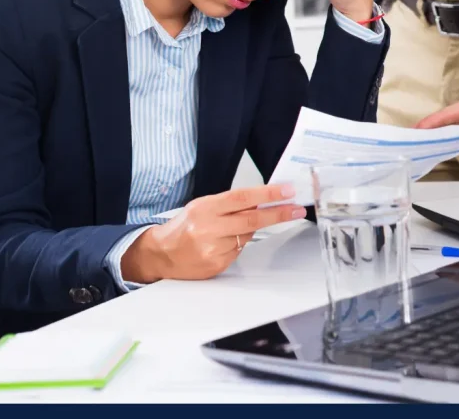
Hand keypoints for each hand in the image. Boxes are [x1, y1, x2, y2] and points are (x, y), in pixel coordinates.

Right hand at [120, 183, 304, 283]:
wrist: (161, 254)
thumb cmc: (183, 226)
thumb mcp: (202, 206)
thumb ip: (230, 204)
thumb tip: (261, 201)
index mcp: (205, 208)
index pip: (243, 198)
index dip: (268, 195)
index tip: (287, 192)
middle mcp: (209, 229)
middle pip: (252, 220)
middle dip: (278, 213)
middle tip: (297, 209)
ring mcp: (213, 250)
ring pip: (247, 236)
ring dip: (251, 229)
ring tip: (233, 227)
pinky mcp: (217, 266)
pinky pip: (238, 251)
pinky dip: (238, 244)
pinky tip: (224, 242)